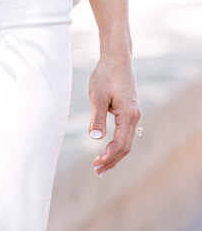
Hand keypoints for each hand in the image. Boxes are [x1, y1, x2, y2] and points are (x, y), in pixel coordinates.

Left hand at [88, 55, 139, 174]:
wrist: (117, 58)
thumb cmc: (105, 75)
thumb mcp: (97, 96)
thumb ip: (97, 118)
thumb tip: (96, 139)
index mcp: (128, 114)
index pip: (121, 143)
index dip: (109, 156)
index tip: (96, 164)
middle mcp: (135, 116)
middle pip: (126, 146)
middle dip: (112, 160)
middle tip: (97, 171)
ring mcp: (134, 114)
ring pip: (127, 141)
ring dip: (114, 155)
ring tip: (100, 165)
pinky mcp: (130, 111)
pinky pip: (126, 134)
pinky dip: (117, 145)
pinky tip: (107, 149)